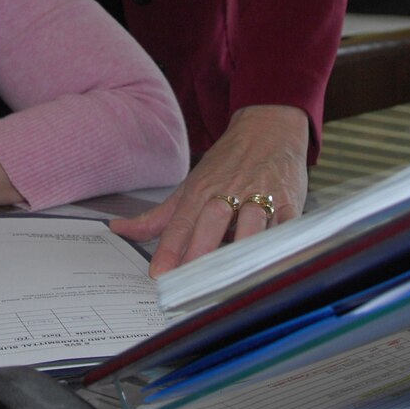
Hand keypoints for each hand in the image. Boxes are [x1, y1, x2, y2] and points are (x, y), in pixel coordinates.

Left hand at [111, 105, 308, 275]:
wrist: (268, 127)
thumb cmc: (227, 163)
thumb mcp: (190, 185)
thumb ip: (159, 217)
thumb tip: (119, 230)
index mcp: (201, 191)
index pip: (182, 224)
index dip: (170, 250)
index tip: (160, 274)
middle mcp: (229, 193)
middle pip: (213, 223)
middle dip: (201, 250)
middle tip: (191, 281)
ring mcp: (261, 197)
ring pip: (251, 225)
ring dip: (242, 248)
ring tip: (232, 276)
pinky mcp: (290, 203)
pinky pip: (287, 225)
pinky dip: (282, 242)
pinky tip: (275, 261)